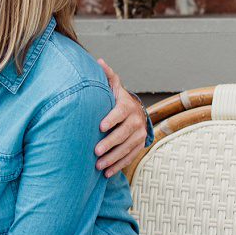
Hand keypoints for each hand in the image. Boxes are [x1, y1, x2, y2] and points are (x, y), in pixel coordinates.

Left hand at [94, 58, 146, 177]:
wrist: (134, 113)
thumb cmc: (117, 100)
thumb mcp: (113, 87)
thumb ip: (107, 76)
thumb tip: (99, 61)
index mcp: (127, 106)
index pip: (120, 112)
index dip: (112, 119)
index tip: (100, 126)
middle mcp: (136, 120)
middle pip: (124, 133)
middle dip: (110, 143)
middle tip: (96, 151)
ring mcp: (139, 134)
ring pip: (127, 148)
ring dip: (113, 158)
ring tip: (98, 166)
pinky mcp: (139, 146)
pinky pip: (130, 157)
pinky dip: (118, 166)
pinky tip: (106, 173)